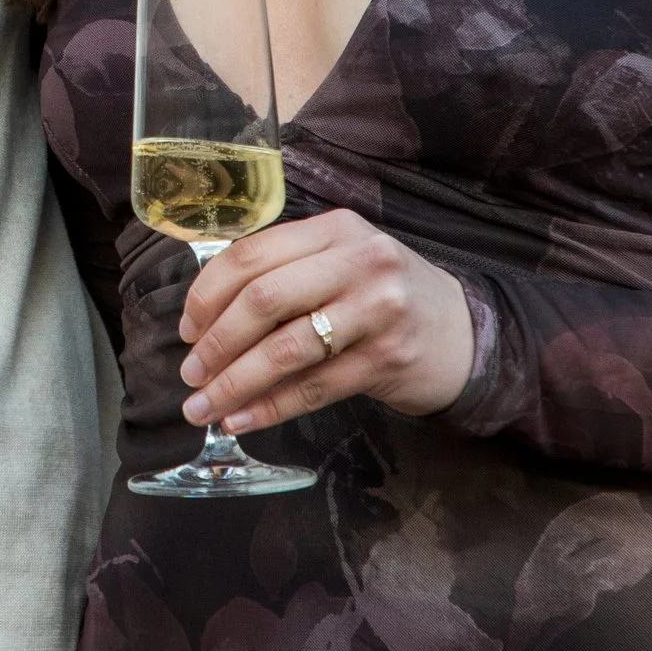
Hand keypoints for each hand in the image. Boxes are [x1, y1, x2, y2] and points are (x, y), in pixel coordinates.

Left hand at [179, 209, 475, 434]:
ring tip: (203, 406)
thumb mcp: (343, 264)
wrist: (465, 334)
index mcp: (336, 229)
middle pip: (263, 299)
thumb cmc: (386, 298)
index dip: (208, 294)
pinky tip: (240, 421)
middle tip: (190, 372)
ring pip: (284, 349)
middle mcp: (358, 262)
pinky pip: (312, 388)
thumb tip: (204, 319)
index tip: (186, 328)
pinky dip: (268, 408)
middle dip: (215, 342)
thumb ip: (287, 273)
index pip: (253, 254)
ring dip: (234, 383)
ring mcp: (377, 310)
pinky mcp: (387, 359)